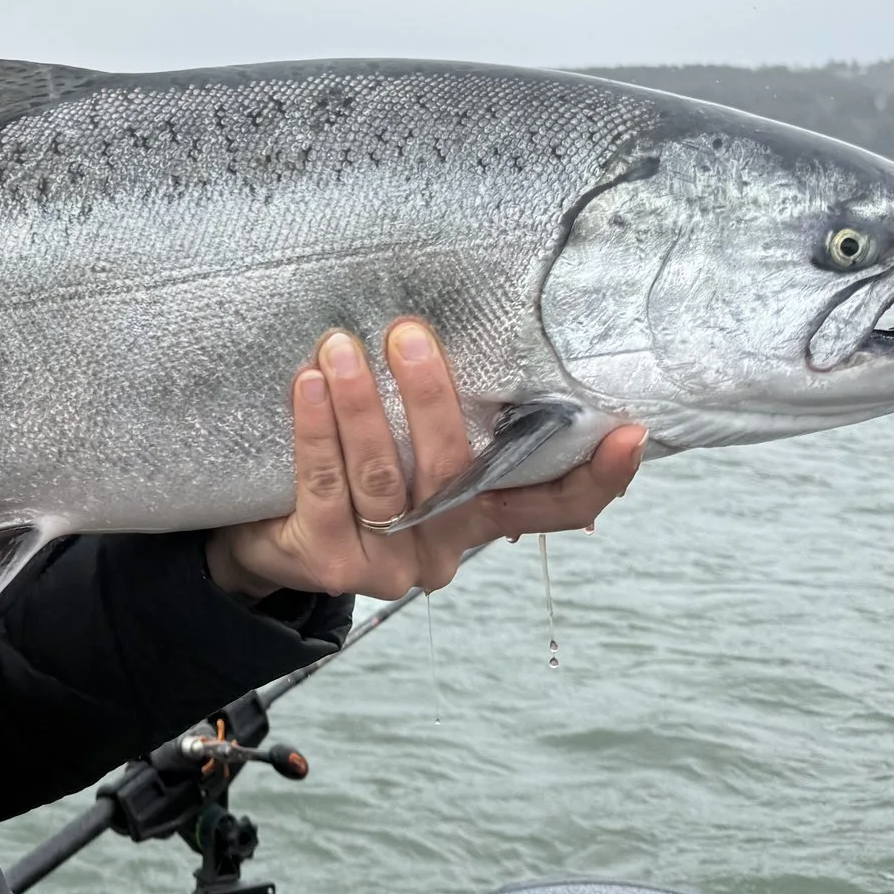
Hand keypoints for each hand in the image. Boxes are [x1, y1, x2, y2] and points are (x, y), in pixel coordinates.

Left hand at [204, 318, 645, 601]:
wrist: (264, 536)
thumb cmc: (349, 472)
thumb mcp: (409, 451)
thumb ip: (447, 418)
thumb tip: (484, 328)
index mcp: (478, 517)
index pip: (554, 506)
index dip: (597, 477)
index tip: (628, 430)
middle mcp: (444, 549)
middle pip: (454, 473)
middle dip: (430, 398)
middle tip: (408, 332)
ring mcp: (388, 565)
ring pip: (383, 479)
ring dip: (362, 405)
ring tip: (341, 345)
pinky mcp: (328, 563)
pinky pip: (324, 488)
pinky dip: (316, 430)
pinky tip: (307, 384)